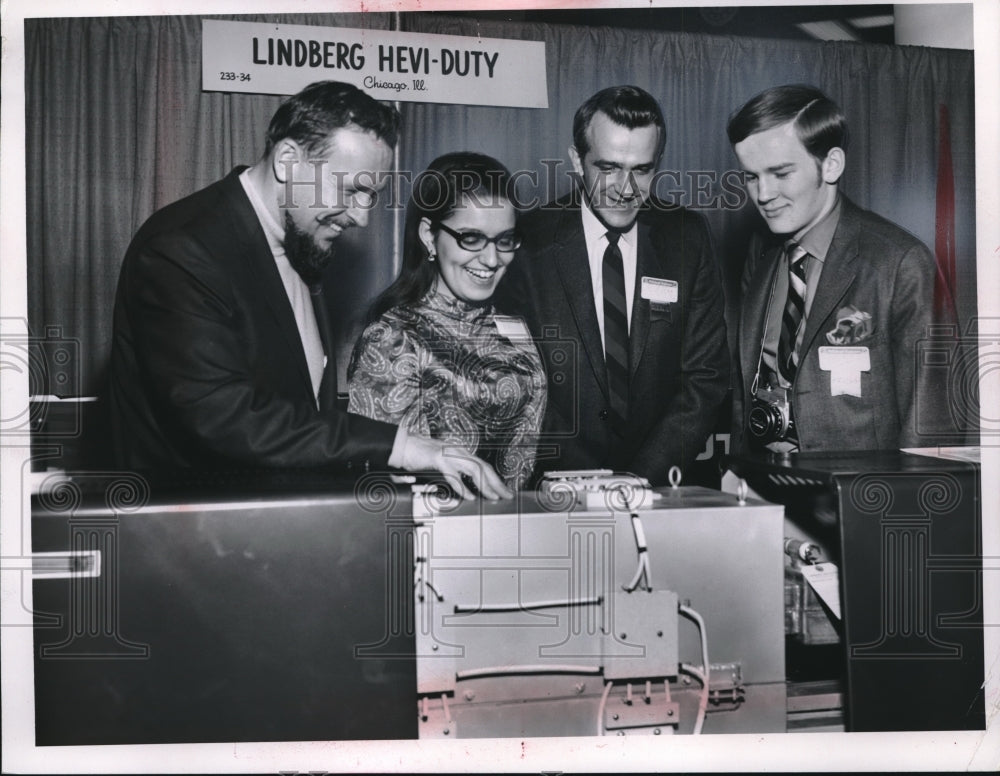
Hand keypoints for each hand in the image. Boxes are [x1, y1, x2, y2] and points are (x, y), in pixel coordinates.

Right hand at [397, 434, 512, 500]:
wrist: (399, 445)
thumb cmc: (417, 457)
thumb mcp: (439, 466)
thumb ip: (452, 474)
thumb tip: (464, 490)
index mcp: (459, 453)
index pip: (483, 466)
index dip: (495, 479)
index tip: (503, 491)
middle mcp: (457, 451)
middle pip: (484, 467)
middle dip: (497, 482)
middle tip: (507, 495)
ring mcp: (448, 453)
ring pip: (474, 469)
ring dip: (485, 484)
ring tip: (493, 497)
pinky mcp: (437, 458)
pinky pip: (454, 474)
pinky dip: (462, 486)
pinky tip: (469, 496)